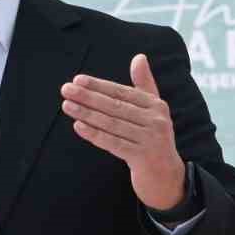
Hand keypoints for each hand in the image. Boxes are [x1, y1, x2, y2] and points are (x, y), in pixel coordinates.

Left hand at [60, 53, 186, 210]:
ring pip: (112, 123)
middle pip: (115, 106)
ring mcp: (150, 140)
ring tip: (67, 105)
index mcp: (156, 105)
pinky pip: (113, 143)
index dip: (99, 86)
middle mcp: (156, 120)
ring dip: (87, 113)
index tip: (78, 80)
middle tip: (66, 90)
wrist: (168, 178)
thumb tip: (139, 57)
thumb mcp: (153, 111)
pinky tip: (78, 126)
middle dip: (88, 97)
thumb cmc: (154, 140)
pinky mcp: (142, 158)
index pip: (122, 92)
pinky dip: (95, 134)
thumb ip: (145, 85)